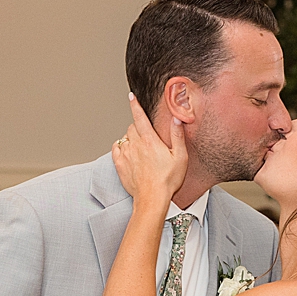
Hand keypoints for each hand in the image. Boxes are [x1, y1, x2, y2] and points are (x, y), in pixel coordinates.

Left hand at [111, 93, 186, 208]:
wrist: (152, 198)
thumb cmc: (167, 180)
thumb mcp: (180, 157)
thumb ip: (177, 136)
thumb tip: (176, 119)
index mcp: (150, 141)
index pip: (140, 117)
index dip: (135, 105)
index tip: (131, 97)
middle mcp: (136, 145)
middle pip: (132, 127)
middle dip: (138, 126)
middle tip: (147, 136)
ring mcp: (126, 155)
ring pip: (124, 138)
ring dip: (131, 138)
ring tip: (140, 148)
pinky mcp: (120, 165)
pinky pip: (116, 149)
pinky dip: (121, 148)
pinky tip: (128, 153)